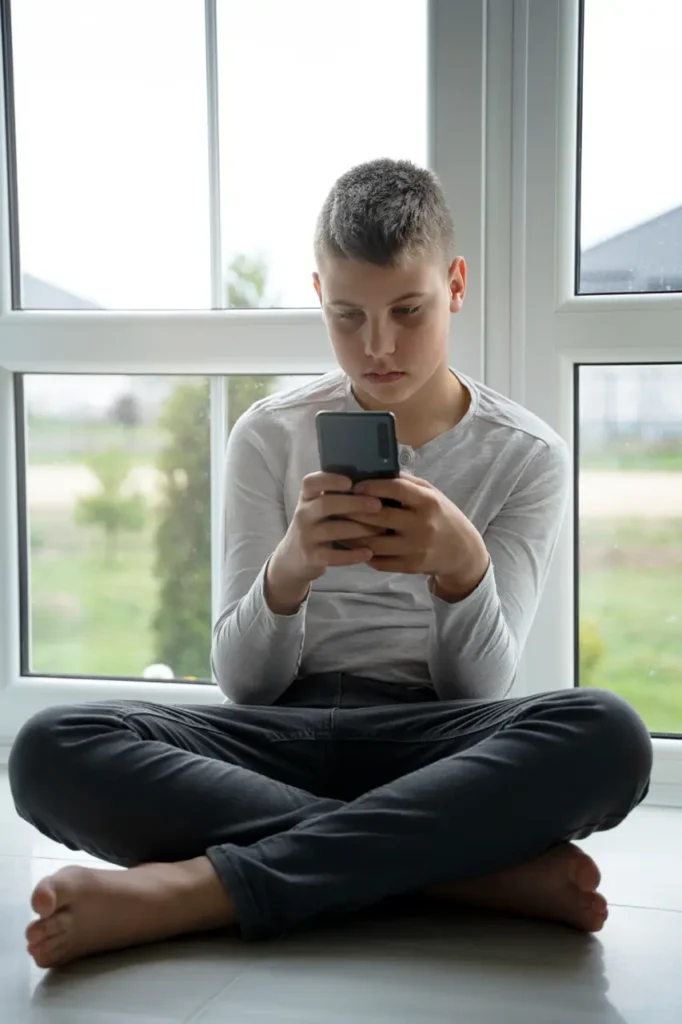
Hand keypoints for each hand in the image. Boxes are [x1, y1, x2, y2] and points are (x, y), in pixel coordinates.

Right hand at [265, 472, 384, 612]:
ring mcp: (306, 536)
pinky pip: (334, 555)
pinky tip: (369, 552)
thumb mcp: (316, 508)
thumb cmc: (315, 526)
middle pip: (326, 504)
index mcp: (306, 498)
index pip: (310, 482)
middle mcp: (303, 515)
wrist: (293, 558)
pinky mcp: (312, 557)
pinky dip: (353, 555)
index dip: (330, 480)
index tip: (350, 482)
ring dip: (360, 529)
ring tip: (381, 529)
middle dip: (354, 504)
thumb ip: (335, 496)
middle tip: (377, 505)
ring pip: (333, 530)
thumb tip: (372, 484)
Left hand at [349, 474, 489, 599]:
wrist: (462, 551)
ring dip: (352, 536)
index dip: (371, 486)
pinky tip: (353, 545)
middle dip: (354, 511)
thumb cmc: (441, 516)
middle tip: (337, 506)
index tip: (354, 486)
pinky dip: (363, 553)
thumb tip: (375, 472)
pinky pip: (379, 561)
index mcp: (428, 502)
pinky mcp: (411, 566)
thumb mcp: (431, 494)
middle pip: (379, 517)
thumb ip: (407, 483)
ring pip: (374, 543)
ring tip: (338, 527)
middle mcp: (422, 525)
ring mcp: (416, 548)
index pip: (395, 489)